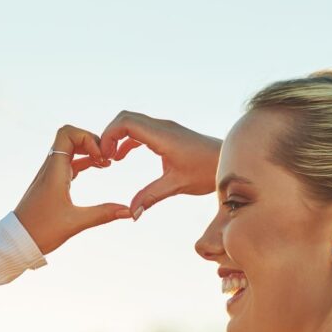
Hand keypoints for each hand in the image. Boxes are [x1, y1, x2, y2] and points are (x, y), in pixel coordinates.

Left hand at [14, 125, 131, 254]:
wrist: (17, 241)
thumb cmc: (41, 231)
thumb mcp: (75, 222)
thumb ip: (103, 214)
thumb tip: (129, 211)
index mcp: (54, 171)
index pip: (67, 134)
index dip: (88, 138)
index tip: (100, 156)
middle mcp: (50, 168)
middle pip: (71, 138)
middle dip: (92, 142)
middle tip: (107, 158)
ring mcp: (50, 174)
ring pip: (70, 150)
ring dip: (88, 152)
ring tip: (106, 164)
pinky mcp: (51, 183)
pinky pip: (68, 163)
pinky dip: (83, 161)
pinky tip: (96, 169)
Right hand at [99, 111, 221, 218]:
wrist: (228, 162)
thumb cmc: (206, 171)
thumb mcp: (176, 186)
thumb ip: (150, 197)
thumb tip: (131, 213)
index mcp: (162, 135)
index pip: (126, 122)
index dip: (109, 135)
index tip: (105, 156)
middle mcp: (162, 127)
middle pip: (125, 118)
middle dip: (109, 134)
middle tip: (103, 157)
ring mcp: (164, 128)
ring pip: (131, 122)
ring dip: (117, 136)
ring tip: (110, 158)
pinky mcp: (167, 134)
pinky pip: (140, 130)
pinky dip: (127, 140)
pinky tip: (122, 156)